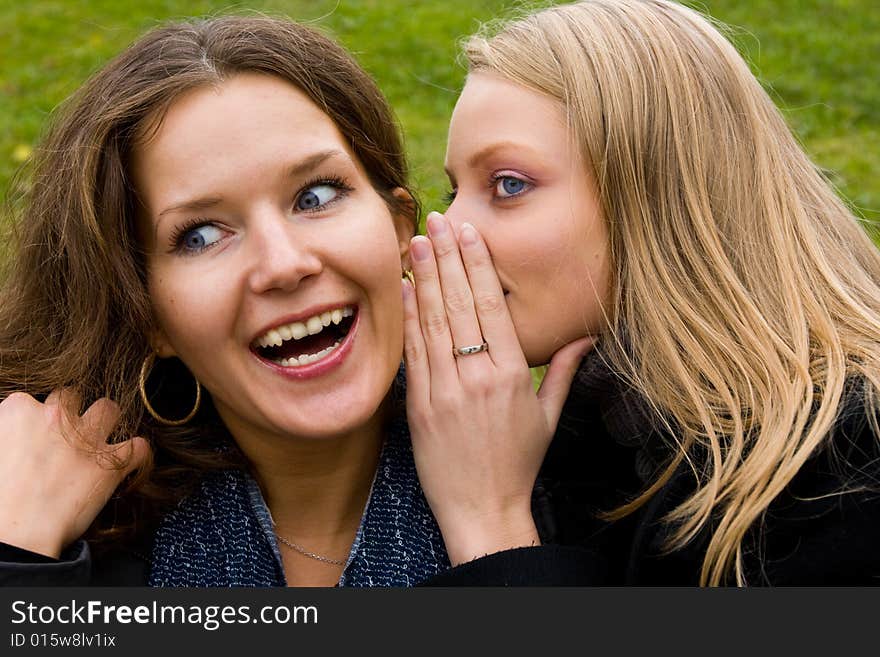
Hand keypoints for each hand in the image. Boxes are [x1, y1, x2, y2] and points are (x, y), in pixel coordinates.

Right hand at [0, 389, 149, 557]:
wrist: (18, 532)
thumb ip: (8, 436)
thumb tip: (16, 444)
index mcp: (20, 412)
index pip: (28, 403)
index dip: (30, 423)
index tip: (30, 441)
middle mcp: (58, 417)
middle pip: (69, 397)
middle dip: (68, 414)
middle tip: (62, 438)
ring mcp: (89, 438)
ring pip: (108, 409)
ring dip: (105, 422)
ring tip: (98, 440)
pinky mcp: (113, 463)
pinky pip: (139, 447)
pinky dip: (136, 454)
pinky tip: (127, 462)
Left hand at [403, 212, 593, 565]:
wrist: (482, 509)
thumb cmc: (518, 463)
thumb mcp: (547, 416)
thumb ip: (561, 370)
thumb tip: (586, 336)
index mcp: (511, 375)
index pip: (492, 306)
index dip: (478, 265)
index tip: (470, 232)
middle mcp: (477, 377)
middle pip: (459, 305)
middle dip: (447, 257)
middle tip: (437, 219)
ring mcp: (444, 391)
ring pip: (432, 322)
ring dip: (423, 278)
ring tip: (417, 242)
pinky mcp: (419, 406)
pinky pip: (413, 353)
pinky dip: (408, 318)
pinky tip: (404, 289)